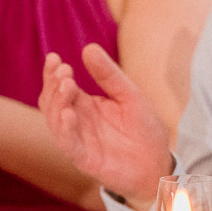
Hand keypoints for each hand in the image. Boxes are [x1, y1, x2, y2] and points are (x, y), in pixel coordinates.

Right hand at [39, 46, 173, 208]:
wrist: (158, 162)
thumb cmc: (143, 128)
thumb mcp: (130, 95)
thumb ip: (109, 75)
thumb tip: (89, 48)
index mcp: (84, 105)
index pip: (60, 86)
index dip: (53, 73)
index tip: (54, 57)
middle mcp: (76, 121)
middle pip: (52, 101)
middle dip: (53, 85)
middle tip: (63, 71)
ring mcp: (77, 140)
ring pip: (55, 121)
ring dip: (58, 103)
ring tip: (67, 85)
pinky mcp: (83, 159)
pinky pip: (67, 144)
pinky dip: (65, 129)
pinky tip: (69, 114)